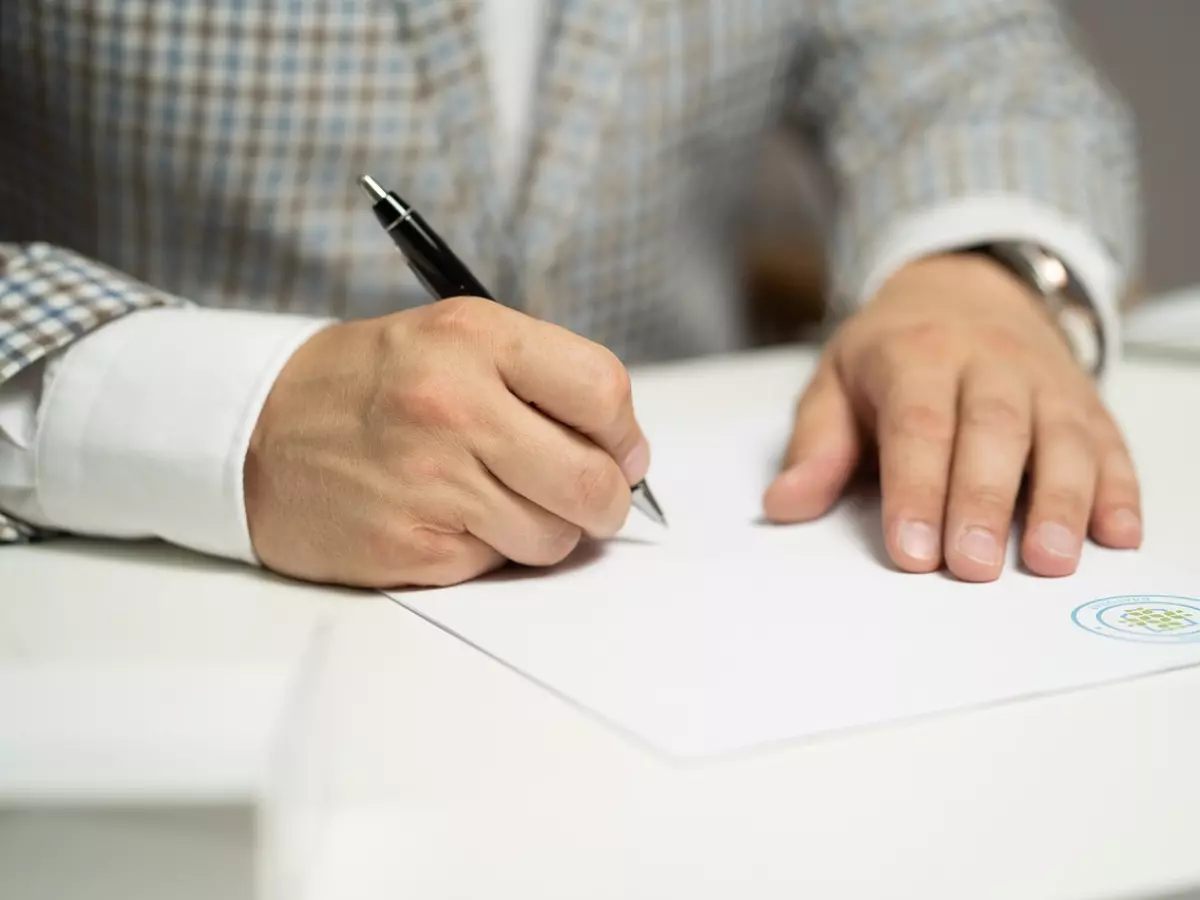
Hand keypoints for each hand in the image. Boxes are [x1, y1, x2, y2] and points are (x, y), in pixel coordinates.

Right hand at [244, 297, 649, 587]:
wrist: (253, 432)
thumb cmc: (367, 385)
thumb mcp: (452, 340)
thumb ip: (539, 379)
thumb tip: (623, 450)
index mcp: (474, 339)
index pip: (602, 390)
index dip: (624, 434)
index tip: (621, 452)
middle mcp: (454, 406)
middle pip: (593, 481)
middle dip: (605, 501)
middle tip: (587, 497)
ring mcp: (430, 482)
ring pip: (554, 537)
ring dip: (545, 529)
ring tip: (499, 501)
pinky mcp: (410, 547)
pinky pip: (497, 565)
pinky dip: (488, 551)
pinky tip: (448, 519)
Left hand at [763, 253, 1140, 581]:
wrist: (964, 289)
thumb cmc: (892, 352)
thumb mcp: (835, 383)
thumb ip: (816, 447)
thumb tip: (783, 505)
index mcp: (915, 355)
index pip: (917, 425)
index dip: (915, 489)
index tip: (912, 551)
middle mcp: (987, 361)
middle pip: (992, 430)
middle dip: (983, 501)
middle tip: (973, 567)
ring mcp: (1043, 379)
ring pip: (1059, 436)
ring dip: (1060, 501)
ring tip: (1050, 561)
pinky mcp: (1085, 400)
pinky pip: (1107, 441)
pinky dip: (1118, 489)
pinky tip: (1117, 535)